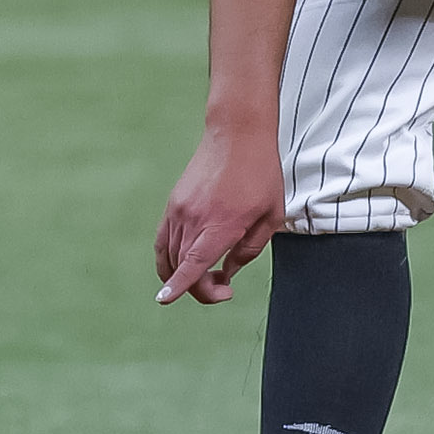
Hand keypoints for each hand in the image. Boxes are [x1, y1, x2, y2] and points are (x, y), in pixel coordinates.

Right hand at [153, 124, 283, 305]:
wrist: (238, 133)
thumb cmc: (260, 172)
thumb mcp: (270, 217)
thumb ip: (248, 251)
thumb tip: (227, 272)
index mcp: (220, 224)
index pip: (192, 264)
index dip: (180, 286)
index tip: (166, 299)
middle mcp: (193, 218)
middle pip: (181, 267)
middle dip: (200, 288)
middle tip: (223, 287)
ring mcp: (179, 210)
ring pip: (169, 256)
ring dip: (184, 273)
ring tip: (211, 271)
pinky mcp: (173, 203)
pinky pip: (163, 239)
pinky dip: (168, 257)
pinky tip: (182, 262)